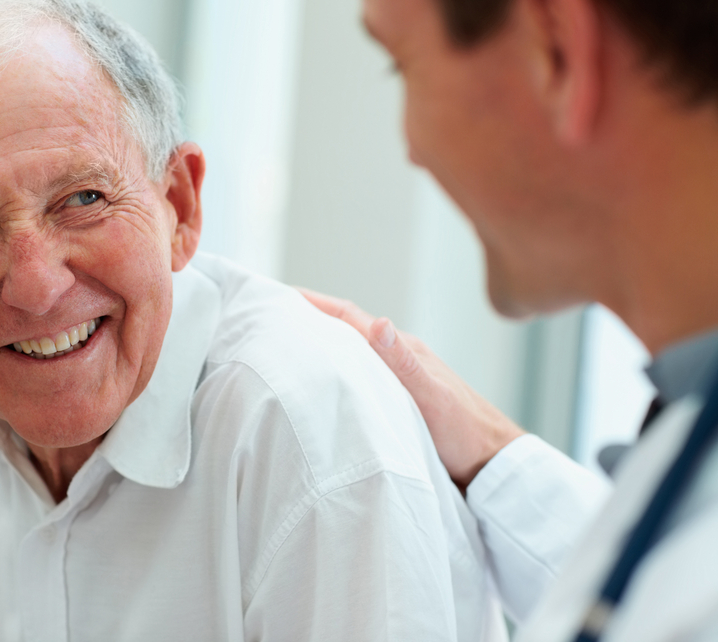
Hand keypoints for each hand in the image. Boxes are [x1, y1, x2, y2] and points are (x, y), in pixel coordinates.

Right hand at [299, 288, 524, 488]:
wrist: (492, 466)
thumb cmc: (466, 434)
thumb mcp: (432, 398)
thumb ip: (404, 363)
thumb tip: (378, 323)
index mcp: (402, 349)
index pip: (348, 317)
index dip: (313, 303)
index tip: (278, 295)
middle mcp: (397, 358)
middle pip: (344, 329)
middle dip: (307, 319)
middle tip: (269, 318)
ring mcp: (397, 378)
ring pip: (349, 352)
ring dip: (319, 344)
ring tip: (284, 346)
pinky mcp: (397, 400)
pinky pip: (357, 375)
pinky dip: (334, 371)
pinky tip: (320, 383)